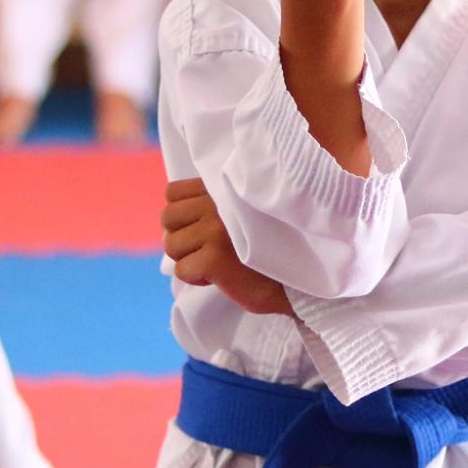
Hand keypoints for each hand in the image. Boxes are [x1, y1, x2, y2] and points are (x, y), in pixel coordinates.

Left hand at [161, 179, 292, 314]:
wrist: (299, 280)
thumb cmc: (271, 248)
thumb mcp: (243, 213)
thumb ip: (214, 205)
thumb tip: (171, 224)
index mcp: (224, 188)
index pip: (172, 193)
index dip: (182, 215)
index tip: (203, 229)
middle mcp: (218, 204)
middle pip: (168, 218)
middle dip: (182, 238)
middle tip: (207, 249)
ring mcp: (215, 230)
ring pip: (171, 246)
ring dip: (189, 259)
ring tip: (217, 262)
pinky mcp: (215, 258)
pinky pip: (182, 270)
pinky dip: (196, 278)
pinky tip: (221, 276)